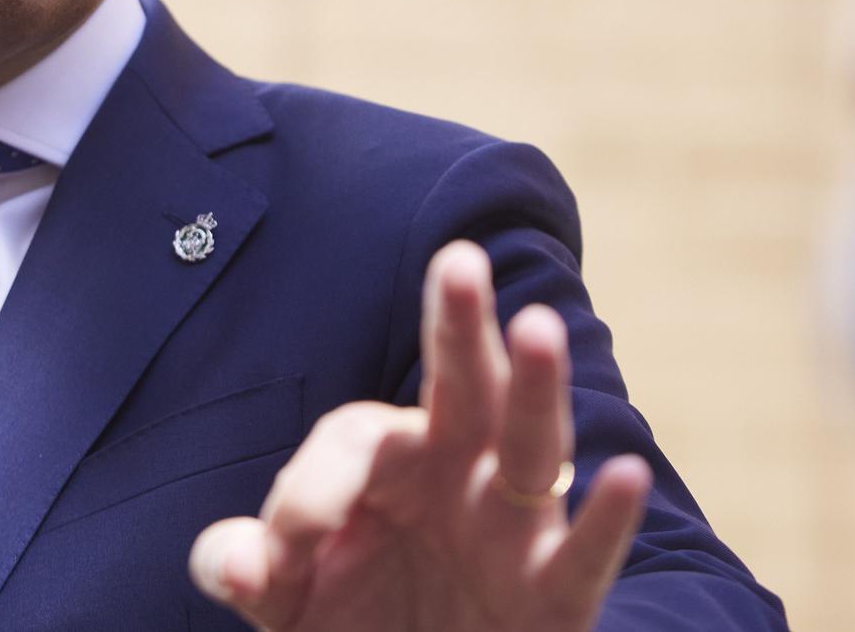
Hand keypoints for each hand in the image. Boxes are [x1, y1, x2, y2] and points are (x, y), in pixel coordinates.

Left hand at [188, 241, 652, 631]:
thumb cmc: (358, 627)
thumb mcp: (288, 599)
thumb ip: (253, 568)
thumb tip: (226, 562)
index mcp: (394, 462)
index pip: (356, 437)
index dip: (314, 485)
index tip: (286, 546)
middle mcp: (460, 475)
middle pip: (463, 385)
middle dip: (459, 325)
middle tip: (457, 259)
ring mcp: (512, 530)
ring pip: (531, 445)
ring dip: (534, 388)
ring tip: (537, 326)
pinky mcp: (553, 598)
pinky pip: (584, 555)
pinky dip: (608, 519)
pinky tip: (628, 475)